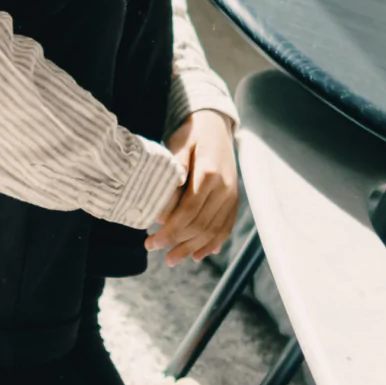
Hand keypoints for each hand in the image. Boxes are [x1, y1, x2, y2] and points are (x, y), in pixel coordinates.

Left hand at [145, 109, 237, 266]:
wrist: (216, 125)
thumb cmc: (192, 134)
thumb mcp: (178, 144)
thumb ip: (174, 168)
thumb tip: (166, 195)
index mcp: (209, 175)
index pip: (188, 213)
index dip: (169, 232)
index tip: (151, 242)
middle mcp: (224, 188)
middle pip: (200, 226)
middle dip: (178, 244)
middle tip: (158, 253)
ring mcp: (232, 195)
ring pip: (214, 231)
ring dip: (193, 248)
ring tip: (174, 259)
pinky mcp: (234, 199)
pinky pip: (226, 226)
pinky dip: (213, 243)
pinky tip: (200, 254)